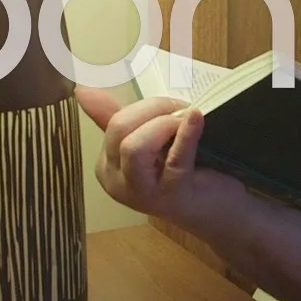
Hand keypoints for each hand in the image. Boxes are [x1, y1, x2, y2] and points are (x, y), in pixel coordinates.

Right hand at [76, 86, 251, 225]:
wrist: (219, 211)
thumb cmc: (183, 174)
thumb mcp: (147, 143)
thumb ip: (115, 118)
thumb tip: (81, 89)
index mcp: (108, 166)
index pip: (113, 122)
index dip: (145, 107)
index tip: (172, 106)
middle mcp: (117, 182)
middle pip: (119, 129)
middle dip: (153, 109)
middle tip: (182, 110)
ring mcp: (143, 193)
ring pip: (134, 147)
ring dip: (164, 124)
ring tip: (188, 121)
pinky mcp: (173, 196)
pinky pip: (175, 159)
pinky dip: (186, 134)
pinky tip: (196, 118)